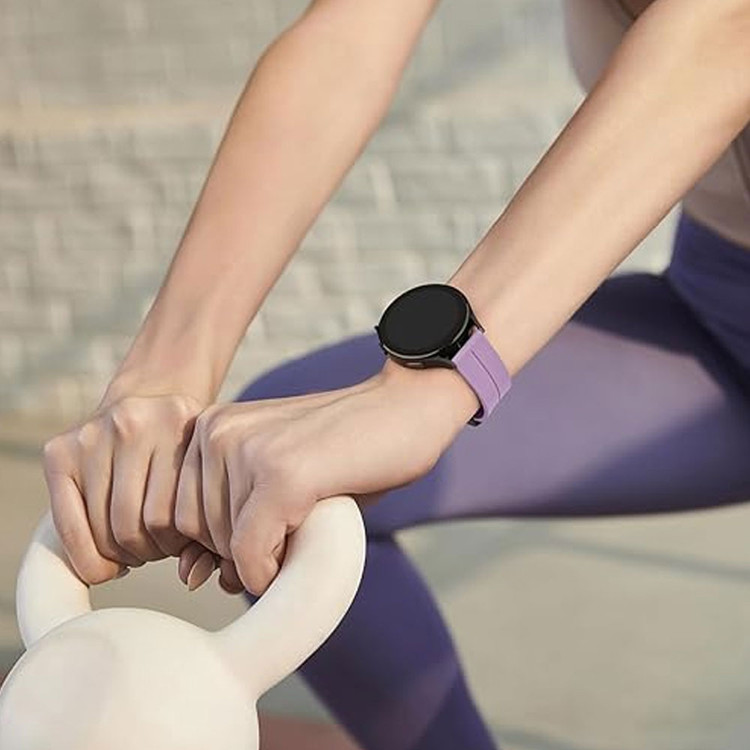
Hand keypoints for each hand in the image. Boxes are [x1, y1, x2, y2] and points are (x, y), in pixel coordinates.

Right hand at [42, 385, 214, 585]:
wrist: (151, 396)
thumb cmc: (186, 448)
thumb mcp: (208, 469)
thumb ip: (211, 518)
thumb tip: (193, 577)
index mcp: (182, 420)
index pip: (176, 516)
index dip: (178, 546)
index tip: (182, 547)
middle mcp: (135, 421)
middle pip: (137, 524)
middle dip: (149, 551)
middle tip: (155, 549)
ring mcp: (95, 433)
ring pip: (104, 529)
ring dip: (120, 555)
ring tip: (135, 547)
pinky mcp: (61, 449)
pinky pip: (69, 525)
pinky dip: (86, 555)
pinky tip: (105, 556)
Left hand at [174, 360, 478, 595]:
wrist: (406, 409)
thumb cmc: (347, 449)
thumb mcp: (277, 479)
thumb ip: (230, 519)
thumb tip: (193, 578)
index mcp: (210, 426)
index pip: (177, 510)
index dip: (217, 539)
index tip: (262, 534)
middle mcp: (218, 432)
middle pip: (193, 530)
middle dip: (236, 550)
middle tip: (287, 537)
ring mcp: (248, 451)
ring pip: (221, 544)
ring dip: (258, 561)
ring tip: (301, 532)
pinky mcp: (282, 476)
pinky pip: (251, 551)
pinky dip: (270, 572)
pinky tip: (298, 556)